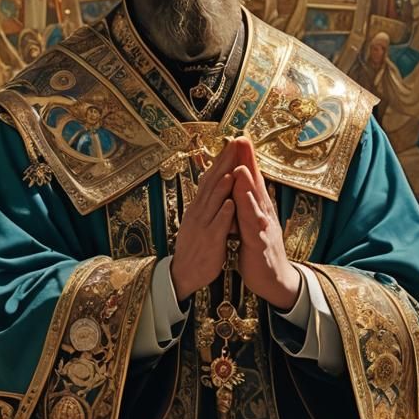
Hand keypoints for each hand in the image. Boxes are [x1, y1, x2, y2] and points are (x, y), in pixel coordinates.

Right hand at [170, 139, 237, 300]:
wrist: (184, 273)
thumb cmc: (195, 246)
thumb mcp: (199, 219)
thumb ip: (207, 202)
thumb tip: (214, 184)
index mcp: (198, 206)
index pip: (209, 178)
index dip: (220, 161)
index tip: (231, 145)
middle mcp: (199, 212)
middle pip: (212, 184)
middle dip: (223, 164)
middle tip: (234, 146)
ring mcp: (203, 226)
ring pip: (214, 202)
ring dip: (223, 186)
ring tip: (233, 169)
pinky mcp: (210, 241)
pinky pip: (217, 226)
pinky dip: (224, 214)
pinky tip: (231, 203)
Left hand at [230, 137, 299, 308]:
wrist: (274, 279)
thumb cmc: (259, 248)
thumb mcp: (251, 220)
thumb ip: (246, 201)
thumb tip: (239, 181)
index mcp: (258, 207)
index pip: (251, 178)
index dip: (245, 158)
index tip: (238, 137)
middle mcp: (263, 212)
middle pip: (255, 183)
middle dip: (248, 162)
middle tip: (242, 139)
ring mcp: (264, 228)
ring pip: (256, 203)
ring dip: (248, 185)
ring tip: (241, 168)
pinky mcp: (260, 244)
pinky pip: (254, 227)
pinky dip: (249, 215)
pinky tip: (243, 204)